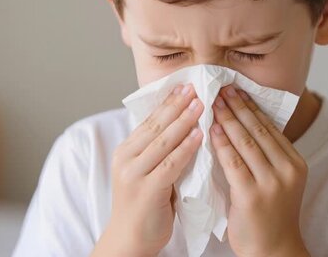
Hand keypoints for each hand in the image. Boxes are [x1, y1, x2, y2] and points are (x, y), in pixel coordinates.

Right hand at [92, 84, 202, 256]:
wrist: (129, 240)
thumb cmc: (144, 206)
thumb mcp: (147, 172)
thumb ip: (159, 152)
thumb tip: (184, 126)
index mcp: (126, 151)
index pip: (149, 120)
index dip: (168, 102)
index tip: (185, 86)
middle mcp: (126, 158)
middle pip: (156, 125)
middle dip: (177, 105)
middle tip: (196, 87)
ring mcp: (134, 174)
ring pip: (163, 140)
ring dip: (184, 120)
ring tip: (202, 104)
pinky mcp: (146, 190)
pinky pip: (170, 163)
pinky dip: (186, 148)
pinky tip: (200, 135)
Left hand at [210, 85, 309, 256]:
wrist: (274, 251)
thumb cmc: (271, 216)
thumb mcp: (279, 181)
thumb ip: (266, 156)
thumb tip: (244, 124)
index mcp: (295, 163)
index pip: (270, 127)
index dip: (250, 106)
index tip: (235, 90)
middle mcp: (287, 169)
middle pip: (258, 130)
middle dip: (238, 106)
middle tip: (221, 88)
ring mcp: (272, 182)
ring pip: (246, 142)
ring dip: (227, 119)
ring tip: (213, 102)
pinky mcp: (252, 195)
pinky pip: (233, 162)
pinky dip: (221, 143)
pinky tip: (210, 130)